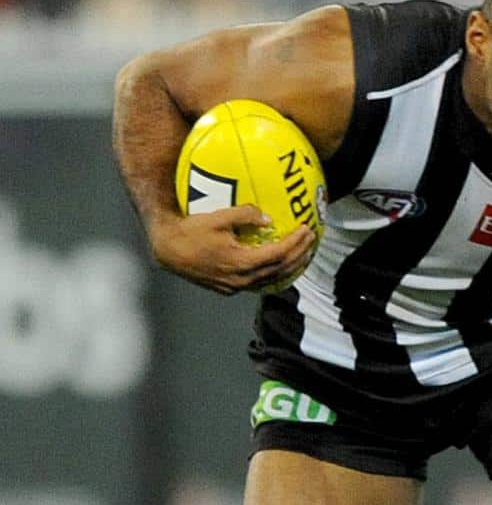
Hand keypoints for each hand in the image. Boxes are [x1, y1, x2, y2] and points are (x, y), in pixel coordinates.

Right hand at [149, 207, 316, 294]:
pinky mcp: (228, 288)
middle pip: (280, 270)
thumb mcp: (217, 218)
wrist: (167, 250)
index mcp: (241, 263)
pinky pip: (259, 283)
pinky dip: (274, 274)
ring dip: (290, 267)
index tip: (307, 230)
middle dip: (299, 255)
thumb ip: (244, 215)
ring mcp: (235, 287)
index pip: (278, 255)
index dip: (296, 244)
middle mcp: (241, 280)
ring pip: (271, 280)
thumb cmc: (190, 231)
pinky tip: (280, 266)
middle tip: (311, 240)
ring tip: (303, 254)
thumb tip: (267, 218)